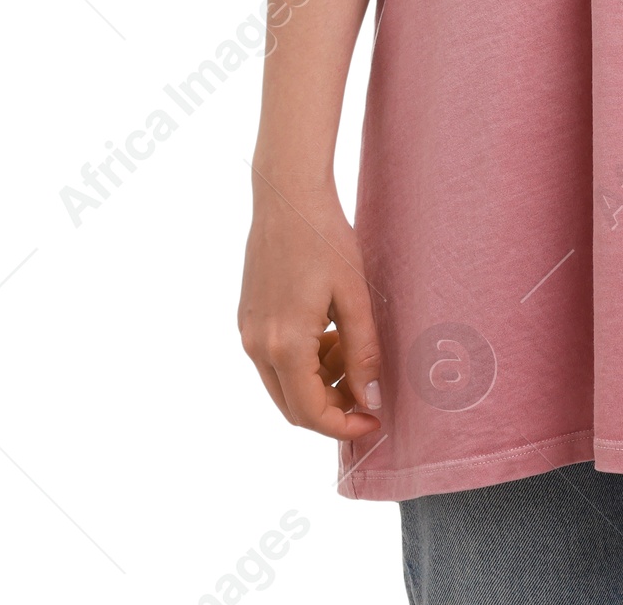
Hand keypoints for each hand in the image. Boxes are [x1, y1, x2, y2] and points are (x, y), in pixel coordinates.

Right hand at [239, 174, 382, 441]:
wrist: (287, 196)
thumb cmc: (326, 238)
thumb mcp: (354, 296)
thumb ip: (362, 352)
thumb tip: (369, 399)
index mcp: (284, 345)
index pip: (311, 413)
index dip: (344, 427)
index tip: (374, 421)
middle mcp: (257, 346)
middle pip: (293, 407)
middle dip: (333, 409)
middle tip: (368, 392)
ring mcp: (248, 333)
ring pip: (283, 385)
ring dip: (319, 383)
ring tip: (352, 349)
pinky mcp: (248, 319)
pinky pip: (275, 361)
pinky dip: (303, 362)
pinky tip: (330, 334)